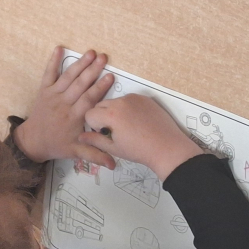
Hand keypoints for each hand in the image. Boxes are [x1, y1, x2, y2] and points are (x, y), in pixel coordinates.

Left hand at [13, 47, 116, 167]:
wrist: (33, 141)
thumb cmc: (57, 145)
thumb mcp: (76, 153)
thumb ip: (95, 155)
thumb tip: (114, 164)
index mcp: (73, 117)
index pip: (88, 100)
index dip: (99, 88)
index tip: (110, 76)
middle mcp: (63, 104)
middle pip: (79, 85)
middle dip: (92, 70)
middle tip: (103, 58)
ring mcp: (52, 95)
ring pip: (68, 77)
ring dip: (79, 64)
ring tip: (90, 52)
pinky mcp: (44, 90)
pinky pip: (48, 74)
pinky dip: (52, 61)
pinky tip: (59, 48)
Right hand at [78, 94, 202, 181]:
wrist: (168, 148)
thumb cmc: (139, 151)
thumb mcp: (114, 148)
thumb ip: (95, 140)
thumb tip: (80, 136)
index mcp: (110, 114)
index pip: (89, 114)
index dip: (94, 126)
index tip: (105, 134)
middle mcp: (120, 101)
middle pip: (100, 105)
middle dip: (103, 117)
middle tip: (116, 131)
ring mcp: (134, 98)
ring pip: (115, 102)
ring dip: (115, 111)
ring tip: (128, 127)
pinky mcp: (145, 98)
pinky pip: (129, 100)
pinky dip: (128, 108)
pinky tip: (138, 121)